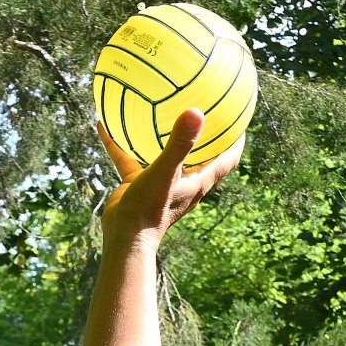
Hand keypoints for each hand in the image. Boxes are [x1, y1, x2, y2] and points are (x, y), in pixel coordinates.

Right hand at [98, 109, 243, 245]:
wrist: (125, 236)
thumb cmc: (151, 208)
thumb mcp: (167, 172)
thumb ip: (179, 144)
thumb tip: (195, 112)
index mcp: (199, 180)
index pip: (227, 159)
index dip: (236, 140)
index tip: (238, 119)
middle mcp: (183, 181)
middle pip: (201, 155)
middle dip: (203, 134)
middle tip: (202, 108)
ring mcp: (161, 182)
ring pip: (164, 155)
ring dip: (162, 137)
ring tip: (159, 111)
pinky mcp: (139, 183)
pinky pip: (130, 158)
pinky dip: (121, 143)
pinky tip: (106, 124)